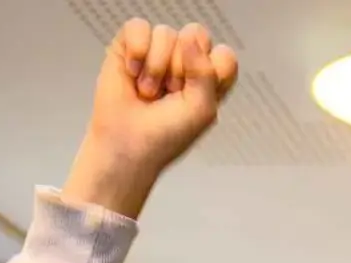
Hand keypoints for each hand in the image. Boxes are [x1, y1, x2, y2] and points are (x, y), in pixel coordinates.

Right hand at [65, 19, 236, 218]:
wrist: (126, 146)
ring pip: (166, 33)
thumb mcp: (201, 110)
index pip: (224, 55)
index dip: (210, 72)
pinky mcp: (130, 46)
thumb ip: (206, 72)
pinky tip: (132, 73)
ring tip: (148, 92)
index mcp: (209, 77)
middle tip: (169, 94)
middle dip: (181, 69)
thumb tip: (188, 38)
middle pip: (195, 36)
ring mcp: (157, 51)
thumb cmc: (164, 136)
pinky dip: (136, 51)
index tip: (194, 96)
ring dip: (155, 68)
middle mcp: (185, 61)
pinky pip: (138, 27)